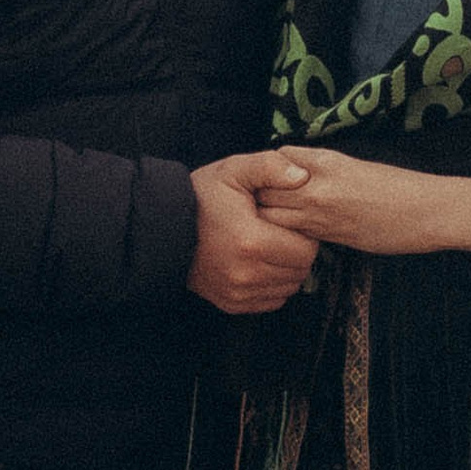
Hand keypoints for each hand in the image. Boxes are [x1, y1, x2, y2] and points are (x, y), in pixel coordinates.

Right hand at [187, 154, 320, 313]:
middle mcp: (245, 274)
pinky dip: (271, 284)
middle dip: (296, 251)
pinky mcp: (231, 302)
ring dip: (285, 269)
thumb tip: (302, 176)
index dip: (303, 234)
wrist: (164, 226)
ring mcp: (237, 292)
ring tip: (267, 247)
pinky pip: (271, 300)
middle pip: (299, 271)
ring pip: (288, 287)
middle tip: (278, 233)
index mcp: (250, 241)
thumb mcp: (235, 170)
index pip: (306, 250)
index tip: (287, 222)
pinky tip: (258, 264)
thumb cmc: (200, 197)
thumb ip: (271, 167)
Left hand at [212, 148, 470, 265]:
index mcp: (324, 160)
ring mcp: (321, 210)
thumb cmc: (395, 188)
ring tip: (250, 228)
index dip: (260, 172)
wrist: (425, 211)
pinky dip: (280, 236)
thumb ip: (320, 168)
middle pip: (265, 186)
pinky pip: (292, 234)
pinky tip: (276, 241)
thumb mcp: (354, 167)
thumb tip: (292, 173)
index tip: (249, 183)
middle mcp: (317, 182)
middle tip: (236, 209)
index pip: (274, 160)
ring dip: (260, 219)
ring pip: (272, 212)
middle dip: (249, 197)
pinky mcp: (329, 234)